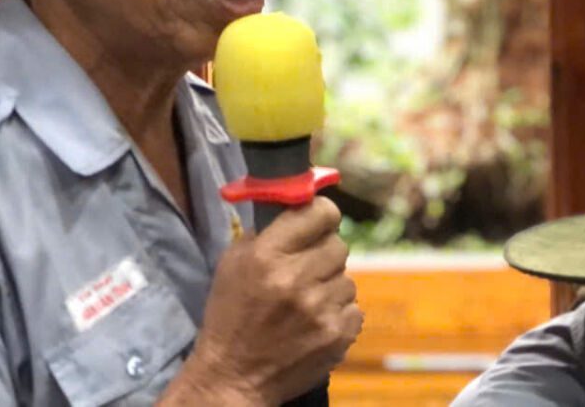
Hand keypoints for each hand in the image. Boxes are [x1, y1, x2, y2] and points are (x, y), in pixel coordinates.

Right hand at [162, 198, 360, 404]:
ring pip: (347, 278)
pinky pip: (354, 308)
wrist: (235, 375)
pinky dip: (338, 313)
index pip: (319, 214)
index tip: (319, 220)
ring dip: (330, 285)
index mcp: (267, 255)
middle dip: (324, 252)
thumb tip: (297, 209)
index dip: (322, 214)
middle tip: (308, 265)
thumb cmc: (230, 314)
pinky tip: (316, 320)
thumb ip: (264, 233)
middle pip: (338, 245)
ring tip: (307, 300)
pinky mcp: (337, 336)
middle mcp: (296, 279)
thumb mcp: (232, 263)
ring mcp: (320, 309)